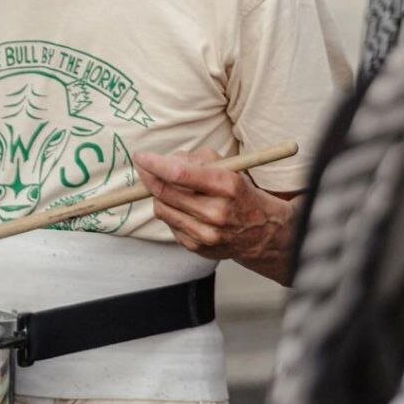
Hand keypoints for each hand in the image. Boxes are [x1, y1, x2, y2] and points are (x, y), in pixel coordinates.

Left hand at [134, 148, 298, 285]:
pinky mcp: (197, 247)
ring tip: (169, 188)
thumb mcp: (228, 167)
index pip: (179, 174)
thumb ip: (196, 159)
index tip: (141, 156)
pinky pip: (170, 224)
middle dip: (149, 177)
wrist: (262, 232)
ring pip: (162, 208)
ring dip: (159, 195)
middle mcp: (216, 212)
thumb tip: (163, 161)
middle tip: (144, 167)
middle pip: (165, 192)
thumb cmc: (241, 193)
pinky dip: (170, 211)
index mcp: (227, 186)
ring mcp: (206, 233)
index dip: (155, 164)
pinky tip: (183, 207)